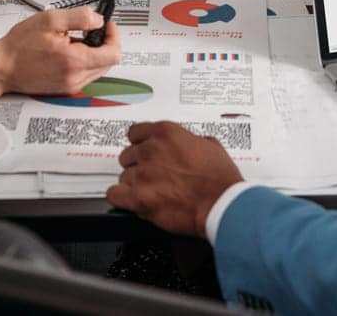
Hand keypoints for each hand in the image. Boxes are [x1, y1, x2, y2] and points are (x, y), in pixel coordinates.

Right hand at [0, 6, 121, 97]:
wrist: (1, 67)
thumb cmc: (19, 46)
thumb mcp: (50, 20)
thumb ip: (80, 17)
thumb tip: (98, 20)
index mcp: (74, 60)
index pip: (113, 53)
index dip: (113, 36)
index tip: (107, 26)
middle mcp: (75, 77)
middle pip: (108, 62)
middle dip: (104, 43)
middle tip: (91, 30)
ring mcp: (70, 85)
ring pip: (98, 68)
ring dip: (93, 53)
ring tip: (74, 40)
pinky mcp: (65, 88)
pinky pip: (85, 74)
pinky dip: (83, 61)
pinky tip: (67, 51)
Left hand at [106, 121, 243, 237]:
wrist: (222, 204)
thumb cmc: (220, 179)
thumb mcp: (209, 145)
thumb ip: (188, 141)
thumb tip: (185, 144)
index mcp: (166, 133)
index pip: (135, 132)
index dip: (139, 143)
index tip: (142, 150)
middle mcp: (151, 150)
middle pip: (128, 155)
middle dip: (138, 165)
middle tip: (152, 175)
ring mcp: (143, 174)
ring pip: (124, 176)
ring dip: (135, 184)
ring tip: (151, 192)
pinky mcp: (139, 198)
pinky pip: (114, 195)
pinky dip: (120, 198)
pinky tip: (130, 200)